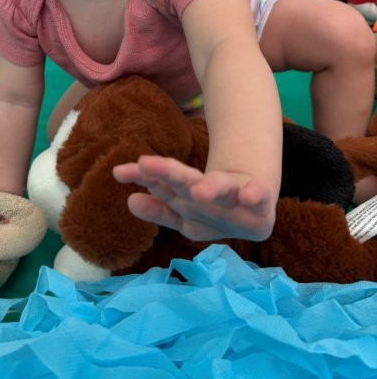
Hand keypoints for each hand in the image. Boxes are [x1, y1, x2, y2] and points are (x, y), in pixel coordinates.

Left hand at [112, 155, 275, 241]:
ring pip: (219, 185)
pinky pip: (258, 195)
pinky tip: (248, 195)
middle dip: (165, 172)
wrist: (254, 201)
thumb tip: (131, 201)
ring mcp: (232, 193)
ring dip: (209, 186)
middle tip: (144, 163)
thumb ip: (159, 210)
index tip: (120, 172)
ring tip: (199, 190)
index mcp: (185, 193)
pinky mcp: (259, 199)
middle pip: (183, 178)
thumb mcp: (184, 214)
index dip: (141, 177)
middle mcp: (205, 189)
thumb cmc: (212, 209)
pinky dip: (254, 194)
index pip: (160, 183)